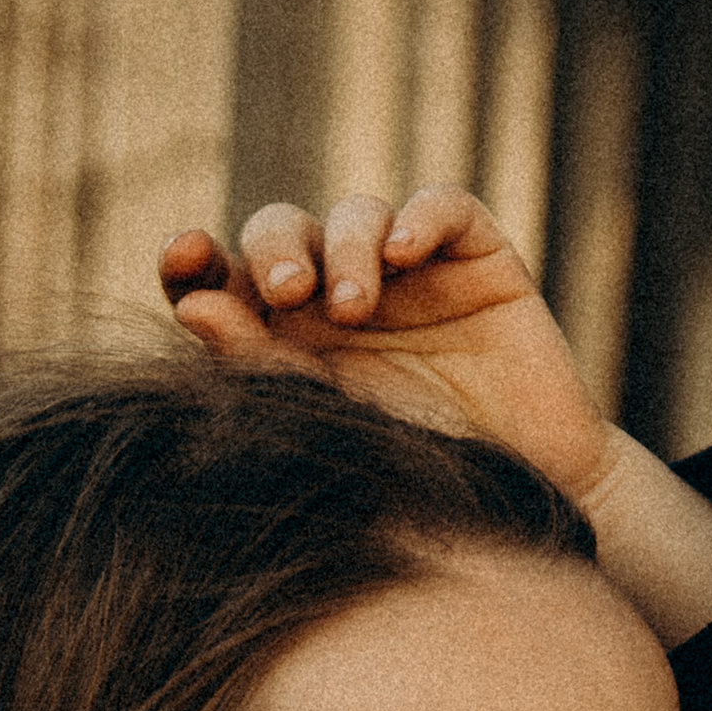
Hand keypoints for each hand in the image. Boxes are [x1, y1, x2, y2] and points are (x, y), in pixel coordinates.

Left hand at [160, 187, 711, 650]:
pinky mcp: (474, 258)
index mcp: (286, 338)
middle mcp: (338, 295)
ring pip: (356, 212)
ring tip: (355, 306)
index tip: (183, 263)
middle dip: (276, 248)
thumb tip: (192, 307)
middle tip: (288, 293)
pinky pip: (442, 206)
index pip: (225, 278)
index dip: (197, 260)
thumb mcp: (327, 426)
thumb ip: (259, 368)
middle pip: (283, 230)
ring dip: (346, 246)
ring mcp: (408, 273)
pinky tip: (406, 254)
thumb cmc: (420, 480)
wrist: (528, 505)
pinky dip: (419, 218)